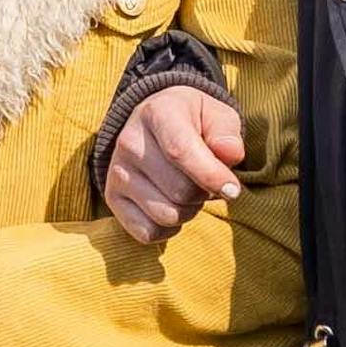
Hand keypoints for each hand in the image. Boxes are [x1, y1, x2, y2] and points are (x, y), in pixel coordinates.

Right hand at [99, 80, 248, 243]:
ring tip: (188, 190)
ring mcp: (117, 172)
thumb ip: (227, 133)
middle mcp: (130, 142)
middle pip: (180, 191)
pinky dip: (168, 228)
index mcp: (157, 113)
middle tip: (206, 180)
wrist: (154, 125)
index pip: (181, 152)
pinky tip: (171, 205)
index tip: (233, 189)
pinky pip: (149, 233)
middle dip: (204, 193)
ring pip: (167, 215)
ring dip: (189, 211)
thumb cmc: (193, 122)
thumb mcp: (216, 115)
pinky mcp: (112, 198)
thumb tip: (229, 155)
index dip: (212, 176)